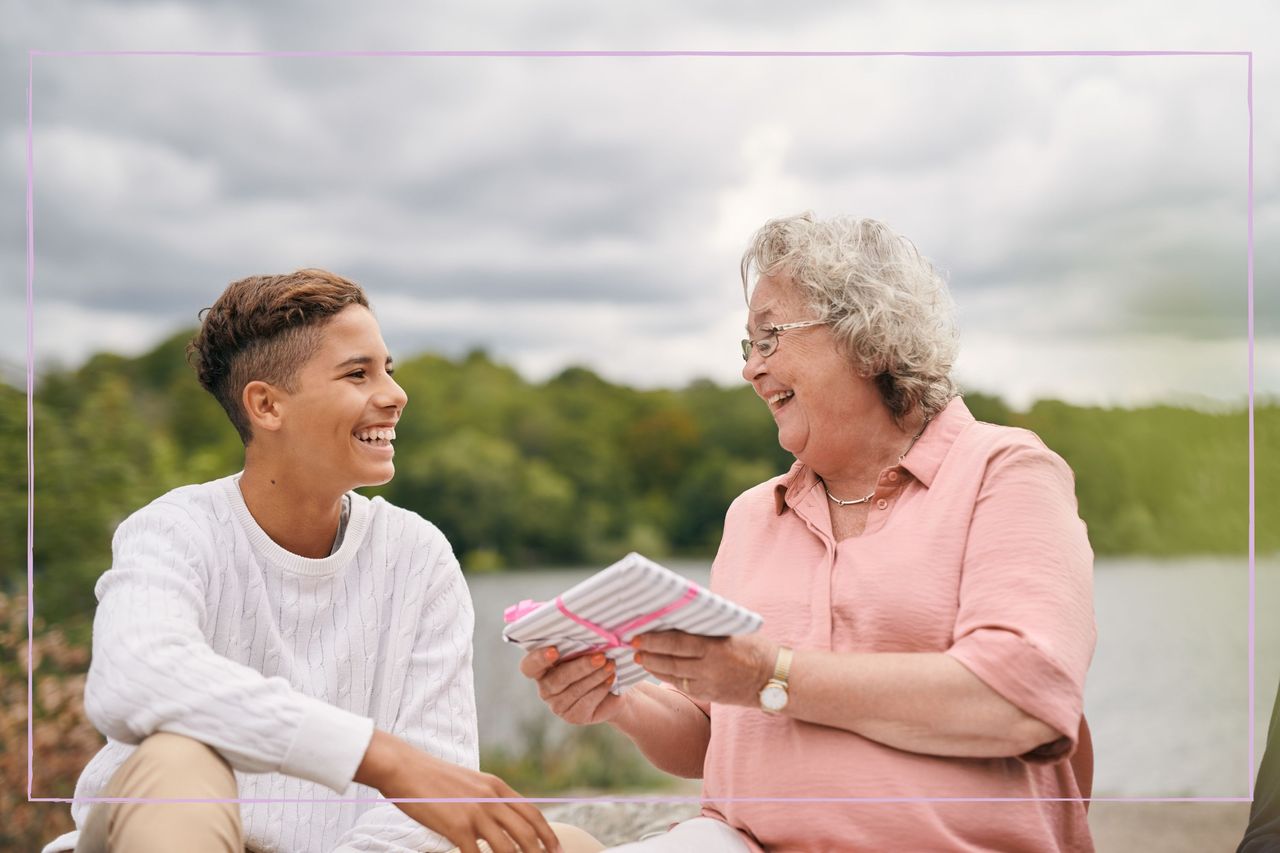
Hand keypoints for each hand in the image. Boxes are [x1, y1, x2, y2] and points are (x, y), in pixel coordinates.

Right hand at [355, 729, 560, 852]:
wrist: (406, 768)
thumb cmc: (432, 778)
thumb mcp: (470, 782)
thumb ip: (487, 798)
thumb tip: (499, 819)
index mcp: (496, 787)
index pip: (531, 812)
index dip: (547, 833)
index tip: (556, 848)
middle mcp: (491, 799)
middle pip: (527, 832)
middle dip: (540, 852)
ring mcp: (475, 813)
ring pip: (507, 847)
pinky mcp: (457, 826)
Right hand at [519, 647, 625, 724]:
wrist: (613, 690)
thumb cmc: (594, 662)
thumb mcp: (586, 651)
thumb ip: (580, 646)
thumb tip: (591, 637)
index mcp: (541, 668)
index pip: (529, 666)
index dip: (538, 658)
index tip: (554, 650)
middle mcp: (545, 688)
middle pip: (557, 679)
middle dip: (581, 666)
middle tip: (600, 657)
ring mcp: (557, 705)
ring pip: (575, 690)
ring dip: (596, 676)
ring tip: (611, 665)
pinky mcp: (573, 716)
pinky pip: (586, 702)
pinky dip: (600, 689)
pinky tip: (610, 679)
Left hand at [632, 631, 777, 706]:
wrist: (774, 680)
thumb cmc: (754, 647)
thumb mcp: (733, 631)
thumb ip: (708, 627)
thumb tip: (679, 616)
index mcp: (716, 647)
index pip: (678, 643)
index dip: (655, 640)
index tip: (638, 635)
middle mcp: (710, 668)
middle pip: (671, 660)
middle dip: (649, 653)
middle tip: (632, 645)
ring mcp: (708, 684)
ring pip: (672, 674)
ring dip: (653, 665)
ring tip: (640, 656)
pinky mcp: (708, 695)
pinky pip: (681, 685)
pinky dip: (666, 676)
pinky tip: (656, 668)